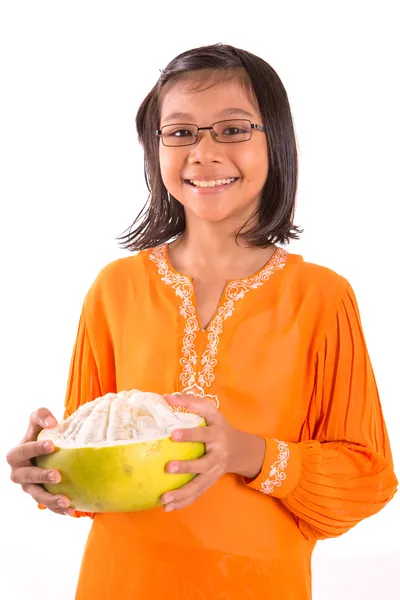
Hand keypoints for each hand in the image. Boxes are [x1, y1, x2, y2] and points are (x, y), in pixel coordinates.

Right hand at [6, 408, 73, 515]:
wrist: (47, 450)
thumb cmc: (41, 433)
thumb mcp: (38, 421)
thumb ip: (41, 415)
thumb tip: (52, 422)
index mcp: (16, 454)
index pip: (24, 451)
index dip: (36, 448)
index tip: (52, 444)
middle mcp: (19, 473)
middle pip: (28, 477)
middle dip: (41, 476)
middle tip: (57, 475)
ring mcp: (29, 487)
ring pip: (37, 496)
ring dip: (50, 499)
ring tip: (66, 500)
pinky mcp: (40, 497)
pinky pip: (48, 506)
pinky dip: (59, 509)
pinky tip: (72, 510)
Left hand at [161, 394, 265, 510]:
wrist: (239, 449)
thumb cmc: (218, 425)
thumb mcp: (210, 410)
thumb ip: (190, 402)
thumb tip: (166, 397)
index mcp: (217, 434)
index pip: (203, 434)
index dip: (189, 434)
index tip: (172, 434)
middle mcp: (217, 455)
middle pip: (203, 464)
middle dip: (186, 467)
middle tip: (168, 467)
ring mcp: (214, 472)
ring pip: (199, 485)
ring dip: (181, 493)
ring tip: (164, 499)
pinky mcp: (210, 483)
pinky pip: (196, 495)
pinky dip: (182, 502)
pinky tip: (166, 507)